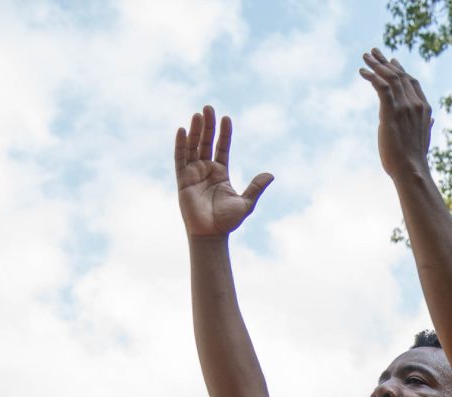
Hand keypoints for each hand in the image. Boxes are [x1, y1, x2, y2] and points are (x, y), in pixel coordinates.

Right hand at [175, 106, 271, 236]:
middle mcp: (206, 170)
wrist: (211, 234)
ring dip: (195, 130)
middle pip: (206, 142)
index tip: (226, 118)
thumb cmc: (228, 221)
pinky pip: (180, 158)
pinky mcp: (182, 180)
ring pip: (193, 146)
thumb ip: (256, 187)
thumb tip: (271, 175)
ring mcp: (193, 173)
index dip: (224, 133)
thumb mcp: (246, 203)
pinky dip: (181, 144)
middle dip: (207, 125)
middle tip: (209, 107)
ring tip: (198, 114)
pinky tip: (183, 130)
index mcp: (221, 173)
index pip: (222, 147)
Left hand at [359, 48, 433, 181]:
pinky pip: (381, 86)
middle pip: (400, 75)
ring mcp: (405, 107)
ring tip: (365, 57)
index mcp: (424, 109)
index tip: (392, 61)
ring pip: (390, 77)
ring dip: (376, 64)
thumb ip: (427, 125)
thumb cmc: (415, 159)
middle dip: (386, 62)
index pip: (412, 82)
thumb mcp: (424, 138)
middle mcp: (416, 104)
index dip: (401, 70)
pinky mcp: (392, 111)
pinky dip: (371, 76)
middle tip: (374, 52)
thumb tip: (432, 120)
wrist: (411, 170)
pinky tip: (362, 72)